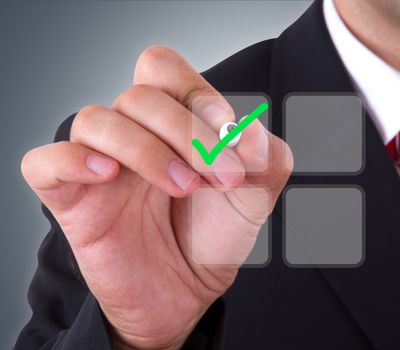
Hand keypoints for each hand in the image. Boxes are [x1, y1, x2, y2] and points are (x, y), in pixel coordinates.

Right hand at [21, 46, 292, 349]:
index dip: (196, 91)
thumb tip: (247, 132)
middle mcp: (133, 134)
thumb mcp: (256, 194)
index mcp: (171, 122)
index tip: (229, 132)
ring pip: (95, 120)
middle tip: (221, 175)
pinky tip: (107, 176)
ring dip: (146, 150)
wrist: (188, 292)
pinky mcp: (71, 199)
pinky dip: (72, 161)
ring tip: (184, 186)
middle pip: (138, 96)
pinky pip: (44, 163)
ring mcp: (99, 164)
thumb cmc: (214, 234)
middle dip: (186, 132)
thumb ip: (265, 157)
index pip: (163, 70)